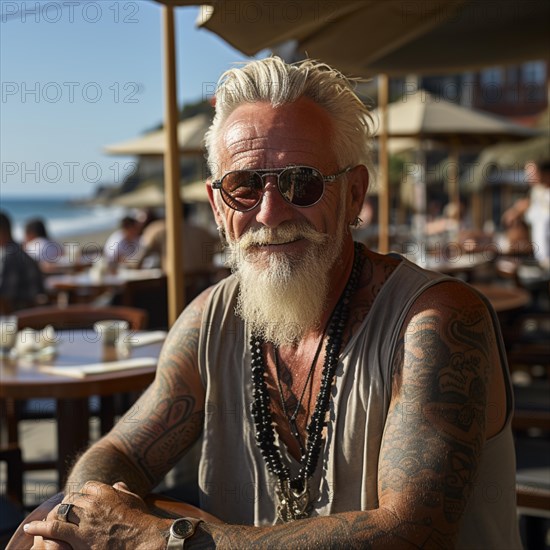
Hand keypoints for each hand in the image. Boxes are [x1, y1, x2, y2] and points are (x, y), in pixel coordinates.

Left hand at [24, 481, 171, 549]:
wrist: (144, 540)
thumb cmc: (142, 521)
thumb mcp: (134, 499)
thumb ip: (123, 491)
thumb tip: (118, 484)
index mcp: (107, 492)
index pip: (88, 486)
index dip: (85, 493)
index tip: (85, 500)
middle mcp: (94, 503)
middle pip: (73, 497)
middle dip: (70, 503)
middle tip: (66, 511)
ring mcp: (86, 520)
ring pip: (63, 510)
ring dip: (58, 514)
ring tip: (49, 519)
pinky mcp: (80, 537)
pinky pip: (55, 529)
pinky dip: (41, 527)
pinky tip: (30, 528)